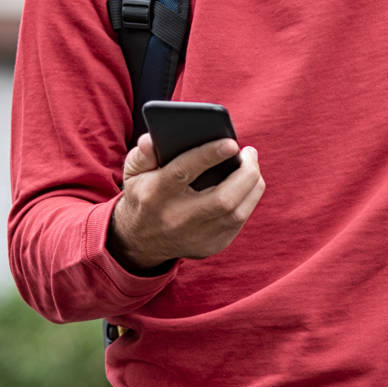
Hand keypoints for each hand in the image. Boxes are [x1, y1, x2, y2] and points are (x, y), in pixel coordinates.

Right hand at [106, 133, 263, 272]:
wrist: (141, 241)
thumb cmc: (143, 194)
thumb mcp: (134, 172)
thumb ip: (143, 153)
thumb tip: (151, 140)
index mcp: (155, 195)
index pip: (183, 172)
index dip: (209, 156)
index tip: (232, 143)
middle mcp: (177, 219)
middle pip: (223, 199)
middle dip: (245, 173)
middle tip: (249, 152)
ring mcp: (196, 237)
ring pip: (237, 213)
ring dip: (253, 186)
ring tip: (251, 166)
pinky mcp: (210, 246)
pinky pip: (239, 222)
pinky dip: (248, 200)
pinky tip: (247, 185)